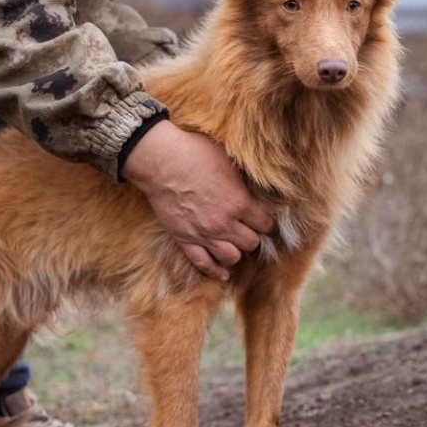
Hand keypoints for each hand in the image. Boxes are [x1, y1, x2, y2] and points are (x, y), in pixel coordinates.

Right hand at [122, 121, 272, 280]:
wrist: (160, 160)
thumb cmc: (195, 153)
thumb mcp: (229, 161)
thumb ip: (243, 182)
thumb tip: (256, 188)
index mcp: (240, 203)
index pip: (265, 225)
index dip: (265, 223)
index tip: (262, 220)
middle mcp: (225, 223)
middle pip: (251, 244)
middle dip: (251, 237)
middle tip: (246, 230)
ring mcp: (204, 234)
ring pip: (232, 258)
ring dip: (235, 252)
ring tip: (233, 244)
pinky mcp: (185, 240)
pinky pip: (204, 264)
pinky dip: (215, 271)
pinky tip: (223, 272)